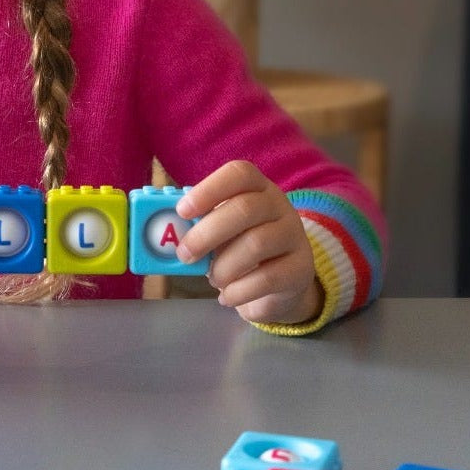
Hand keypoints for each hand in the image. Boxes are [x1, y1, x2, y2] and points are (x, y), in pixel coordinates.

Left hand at [175, 160, 322, 325]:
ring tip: (214, 279)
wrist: (282, 282)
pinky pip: (266, 278)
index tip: (182, 211)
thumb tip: (168, 233)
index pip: (239, 174)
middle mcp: (280, 206)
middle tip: (185, 255)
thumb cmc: (240, 248)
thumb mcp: (222, 232)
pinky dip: (238, 291)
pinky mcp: (301, 269)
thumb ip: (200, 227)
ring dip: (224, 267)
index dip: (209, 189)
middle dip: (206, 234)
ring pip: (255, 244)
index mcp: (257, 188)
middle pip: (244, 209)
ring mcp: (295, 236)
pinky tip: (228, 296)